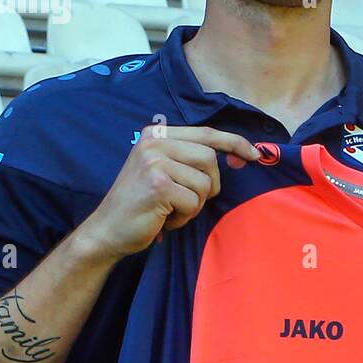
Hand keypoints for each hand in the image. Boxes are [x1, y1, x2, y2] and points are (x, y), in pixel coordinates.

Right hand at [76, 125, 259, 260]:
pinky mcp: (158, 185)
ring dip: (194, 204)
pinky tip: (164, 219)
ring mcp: (155, 162)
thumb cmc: (141, 204)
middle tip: (187, 200)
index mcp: (156, 134)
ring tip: (170, 209)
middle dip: (208, 185)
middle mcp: (154, 143)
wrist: (107, 230)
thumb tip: (238, 155)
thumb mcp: (162, 170)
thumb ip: (190, 157)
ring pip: (204, 182)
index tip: (255, 155)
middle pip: (209, 158)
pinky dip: (184, 217)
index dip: (234, 143)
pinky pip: (194, 202)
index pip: (207, 133)